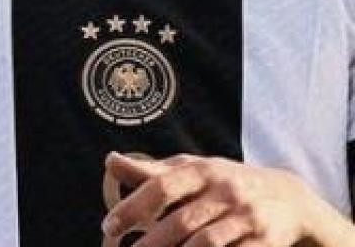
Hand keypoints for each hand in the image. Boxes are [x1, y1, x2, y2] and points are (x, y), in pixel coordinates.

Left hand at [101, 152, 316, 246]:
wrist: (289, 198)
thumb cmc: (224, 183)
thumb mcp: (192, 170)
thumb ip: (151, 172)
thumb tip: (110, 161)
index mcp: (202, 170)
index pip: (162, 187)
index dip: (133, 207)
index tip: (109, 227)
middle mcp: (225, 191)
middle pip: (181, 222)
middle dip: (151, 243)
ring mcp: (247, 217)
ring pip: (206, 243)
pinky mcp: (265, 242)